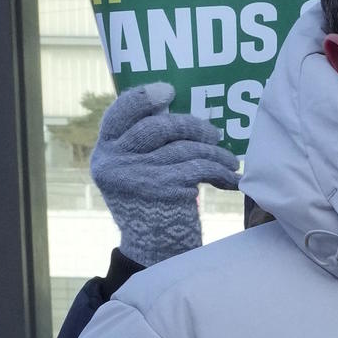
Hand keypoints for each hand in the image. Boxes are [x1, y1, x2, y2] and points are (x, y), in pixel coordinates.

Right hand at [90, 81, 239, 265]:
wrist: (155, 246)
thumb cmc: (155, 200)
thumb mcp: (140, 166)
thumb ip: (149, 141)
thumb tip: (175, 107)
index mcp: (106, 149)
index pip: (119, 113)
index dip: (144, 98)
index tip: (169, 91)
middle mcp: (113, 161)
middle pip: (157, 128)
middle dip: (192, 126)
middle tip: (215, 134)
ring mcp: (134, 176)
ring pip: (182, 149)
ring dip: (214, 153)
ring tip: (230, 161)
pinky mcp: (158, 191)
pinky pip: (196, 170)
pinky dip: (219, 173)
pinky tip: (231, 179)